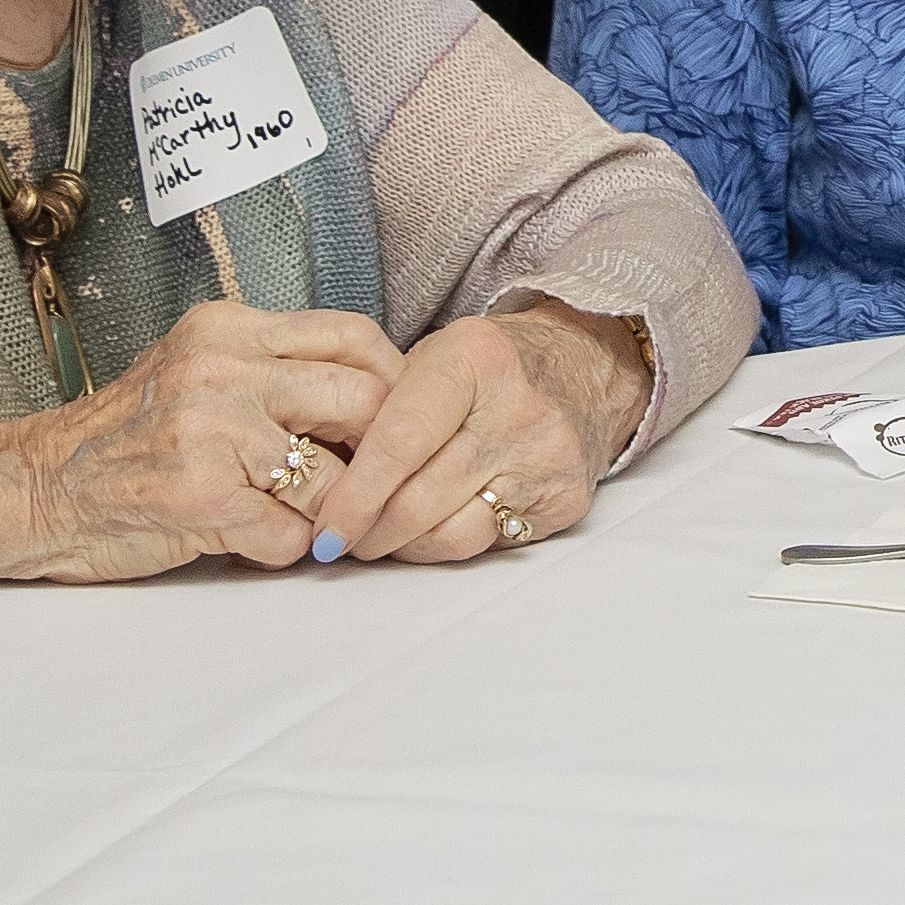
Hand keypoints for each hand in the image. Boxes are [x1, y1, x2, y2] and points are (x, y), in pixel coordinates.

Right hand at [0, 301, 399, 582]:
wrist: (37, 489)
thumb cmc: (129, 438)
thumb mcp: (199, 370)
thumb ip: (275, 370)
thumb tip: (376, 395)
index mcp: (229, 328)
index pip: (354, 337)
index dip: (392, 383)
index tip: (396, 419)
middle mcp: (223, 369)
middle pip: (363, 400)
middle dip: (377, 451)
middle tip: (365, 480)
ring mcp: (211, 431)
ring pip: (334, 477)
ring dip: (326, 512)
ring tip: (294, 517)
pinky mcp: (200, 496)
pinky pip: (290, 533)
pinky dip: (282, 548)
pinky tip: (250, 540)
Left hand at [302, 300, 647, 565]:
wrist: (584, 367)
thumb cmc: (489, 367)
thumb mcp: (433, 357)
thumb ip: (382, 408)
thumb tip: (319, 482)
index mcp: (474, 360)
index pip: (399, 443)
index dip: (353, 496)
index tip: (324, 529)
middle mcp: (519, 408)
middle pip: (419, 500)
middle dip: (368, 532)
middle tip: (341, 541)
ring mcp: (547, 457)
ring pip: (452, 535)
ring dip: (405, 547)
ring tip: (384, 536)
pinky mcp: (565, 500)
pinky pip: (488, 544)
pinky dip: (449, 545)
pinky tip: (435, 528)